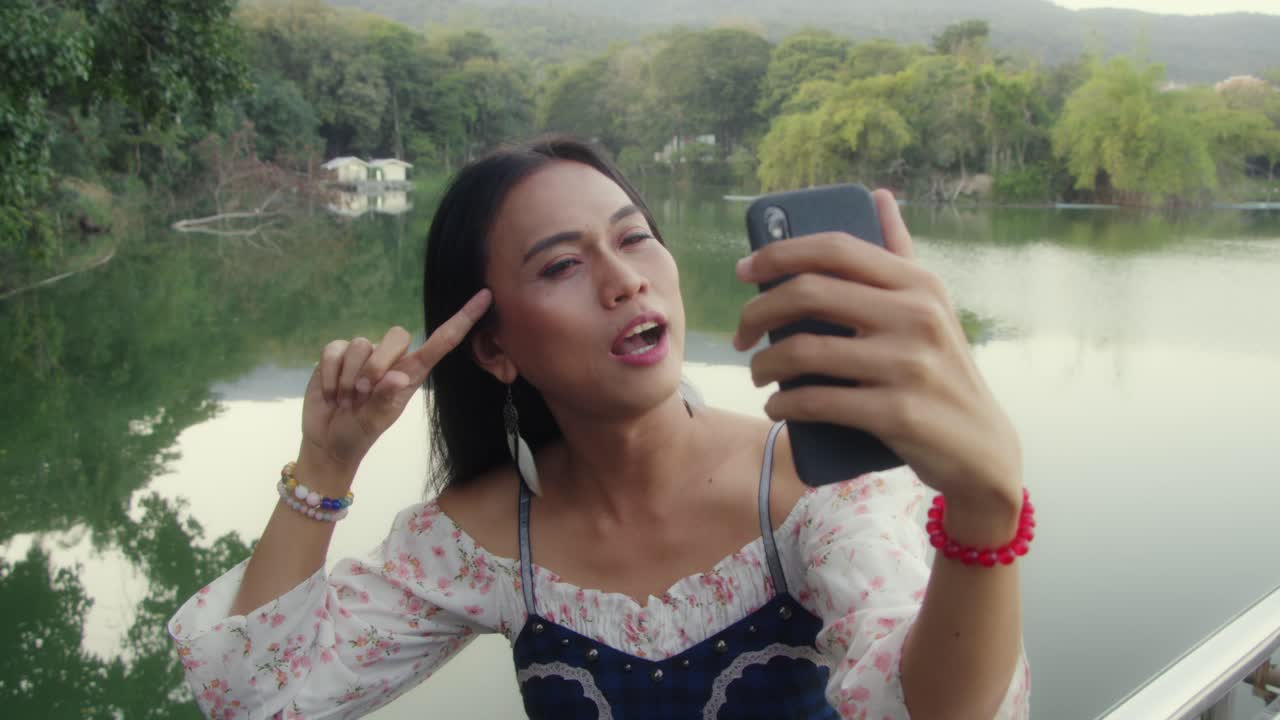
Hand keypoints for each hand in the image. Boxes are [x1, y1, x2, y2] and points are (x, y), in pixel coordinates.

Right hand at [299, 289, 492, 475]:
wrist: (329, 440)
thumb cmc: (360, 431)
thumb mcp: (375, 422)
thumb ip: (385, 401)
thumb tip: (396, 378)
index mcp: (412, 373)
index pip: (442, 342)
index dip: (464, 319)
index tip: (486, 297)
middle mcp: (391, 358)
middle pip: (397, 335)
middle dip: (377, 365)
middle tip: (362, 394)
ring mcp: (363, 354)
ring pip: (360, 345)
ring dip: (349, 379)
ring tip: (347, 400)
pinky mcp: (337, 353)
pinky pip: (334, 351)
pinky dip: (330, 376)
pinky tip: (331, 393)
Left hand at [733, 190, 1021, 515]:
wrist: (982, 449)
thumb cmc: (942, 372)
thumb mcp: (933, 307)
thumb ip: (901, 254)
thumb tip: (879, 197)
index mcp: (919, 283)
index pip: (834, 248)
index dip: (778, 253)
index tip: (744, 270)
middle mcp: (916, 316)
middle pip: (808, 293)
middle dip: (757, 312)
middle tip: (742, 333)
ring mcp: (907, 365)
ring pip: (803, 351)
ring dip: (764, 364)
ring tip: (758, 372)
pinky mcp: (896, 413)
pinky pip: (816, 401)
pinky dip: (784, 404)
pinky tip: (776, 405)